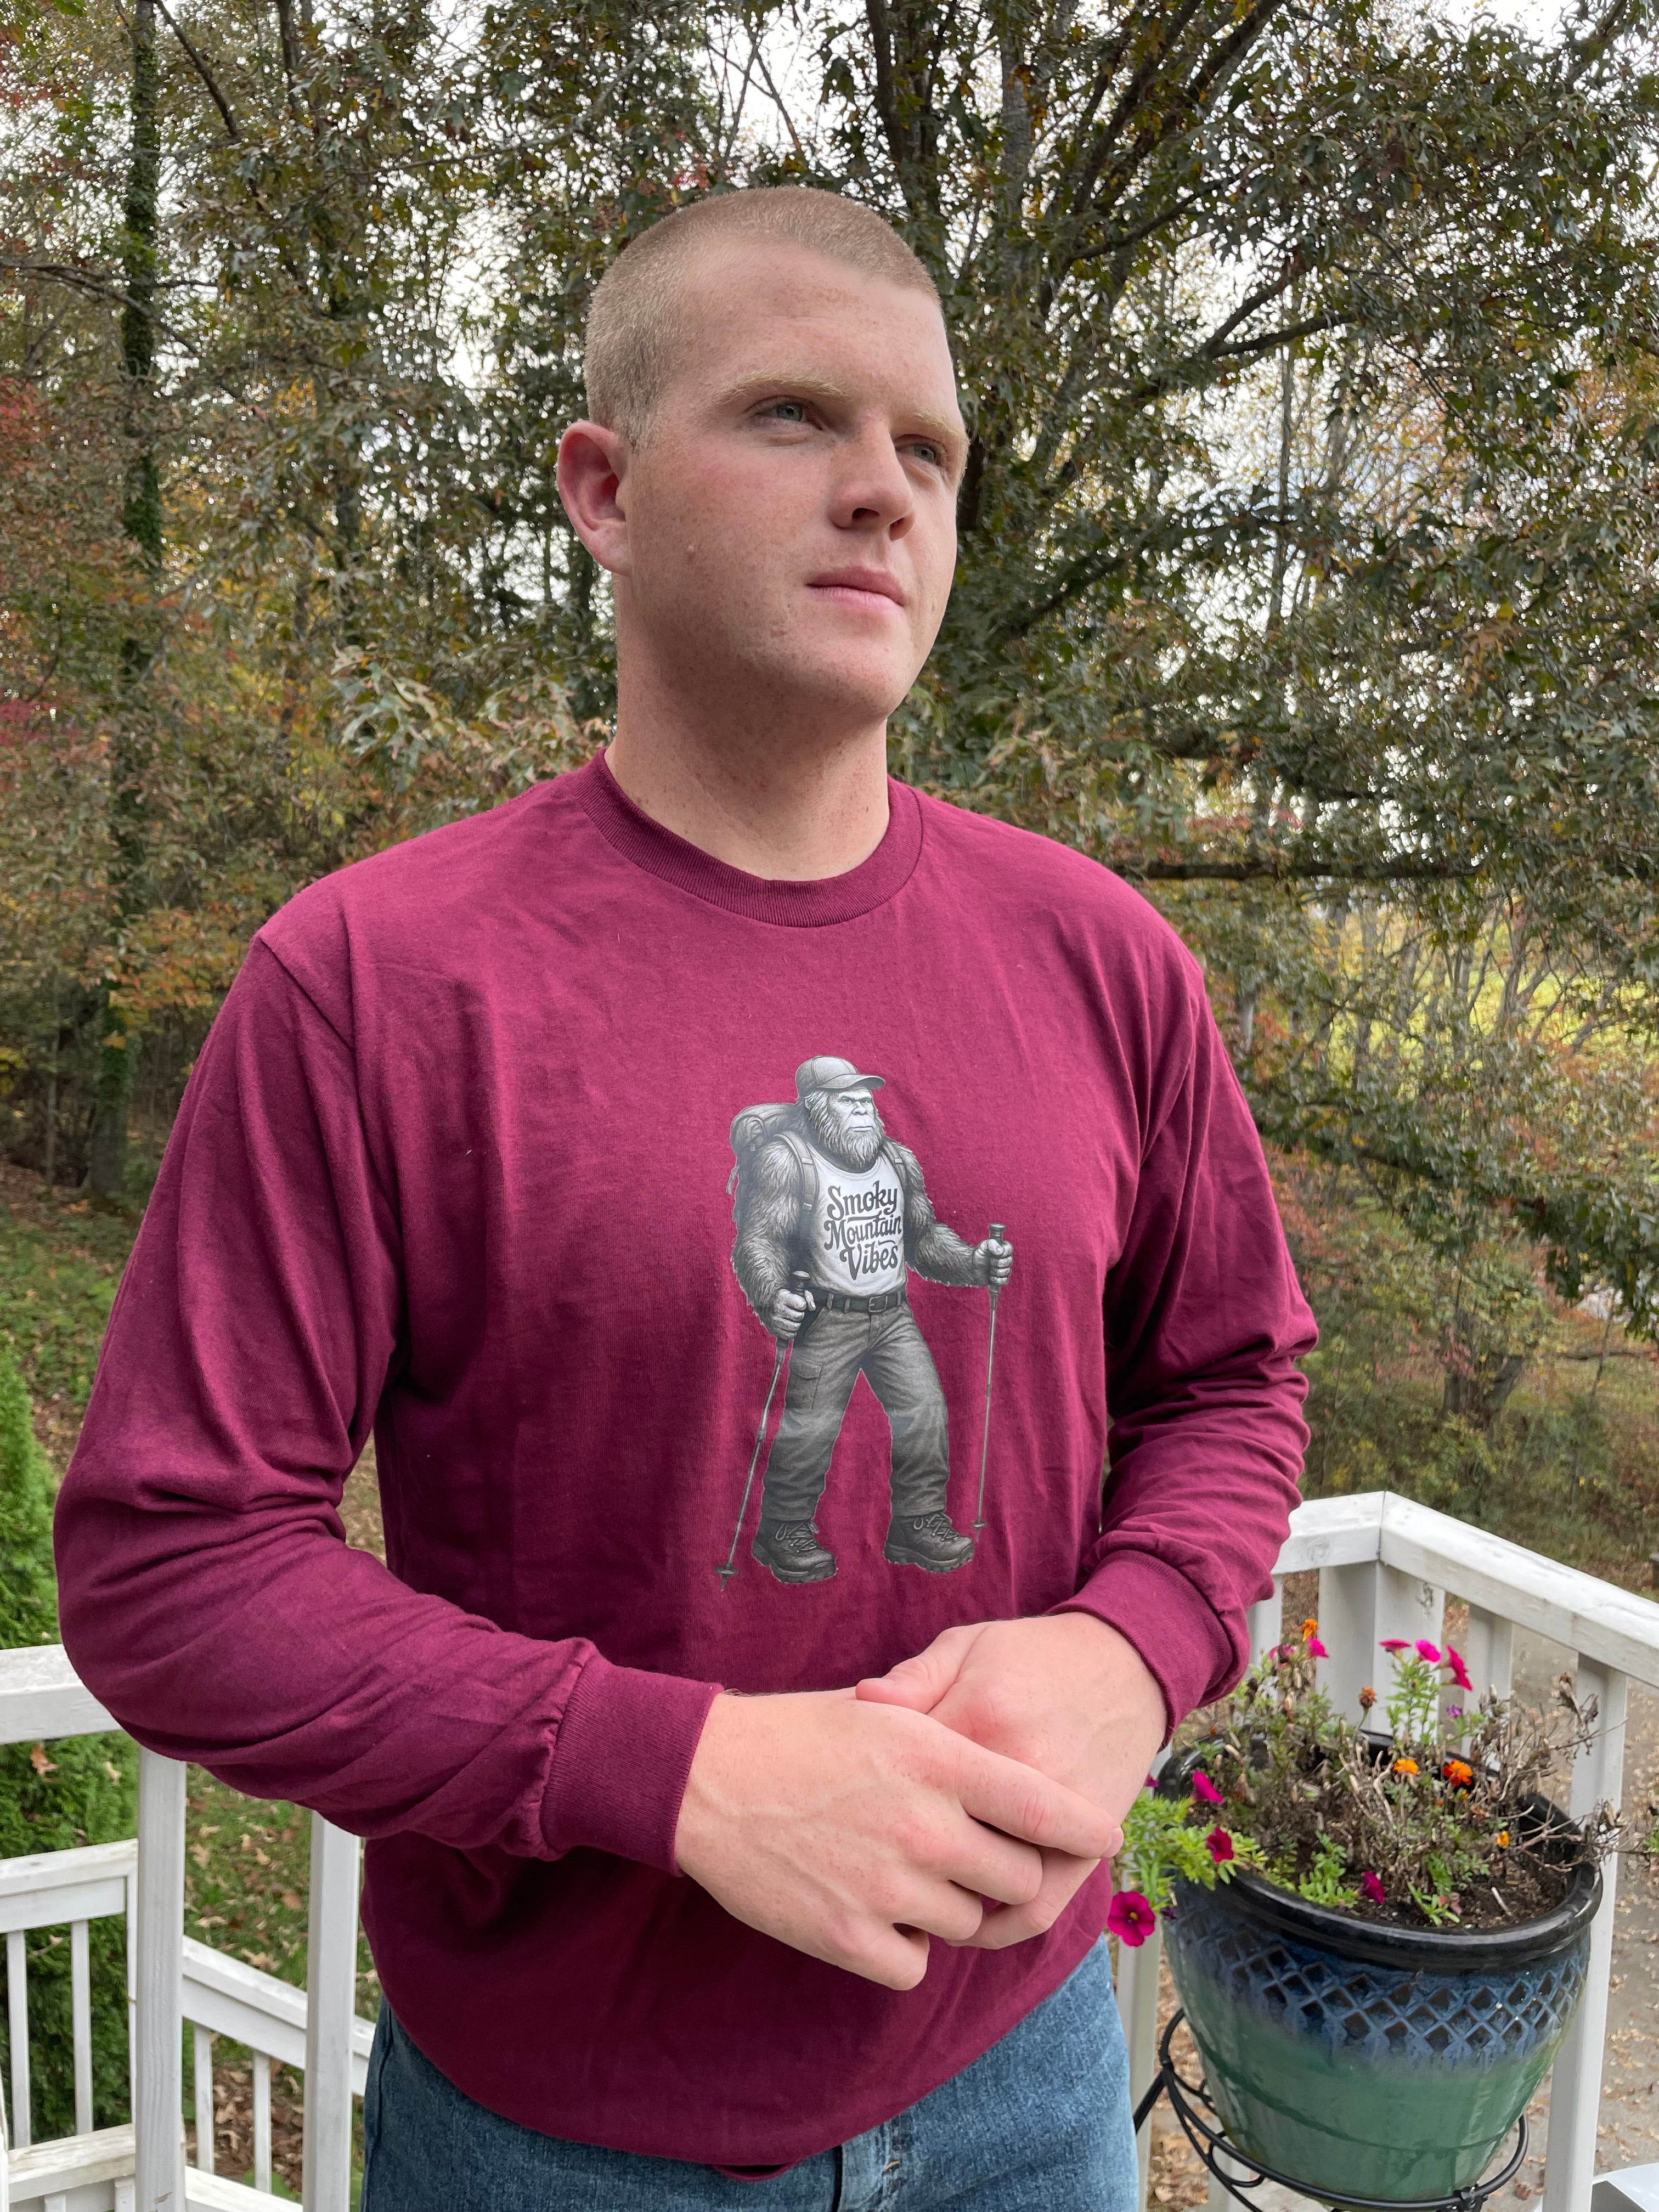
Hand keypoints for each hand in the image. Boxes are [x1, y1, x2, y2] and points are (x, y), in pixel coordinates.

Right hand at [673, 1688, 1123, 1990]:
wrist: (705, 1780)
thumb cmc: (795, 1735)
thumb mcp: (882, 1713)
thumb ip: (948, 1741)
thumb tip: (1009, 1769)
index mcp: (936, 1758)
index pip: (1044, 1806)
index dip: (1084, 1826)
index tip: (1104, 1834)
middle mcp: (923, 1824)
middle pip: (1016, 1877)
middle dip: (1004, 1872)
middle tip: (973, 1858)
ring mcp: (887, 1886)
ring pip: (968, 1924)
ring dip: (948, 1907)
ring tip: (903, 1873)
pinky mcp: (848, 1938)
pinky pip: (915, 1966)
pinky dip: (903, 1948)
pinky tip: (875, 1910)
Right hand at [767, 1286, 812, 1339]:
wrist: (765, 1301)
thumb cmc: (785, 1296)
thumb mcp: (795, 1290)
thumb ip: (807, 1296)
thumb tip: (812, 1308)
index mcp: (782, 1297)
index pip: (801, 1304)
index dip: (803, 1304)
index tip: (798, 1303)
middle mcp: (776, 1309)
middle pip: (799, 1316)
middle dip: (800, 1314)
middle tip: (795, 1311)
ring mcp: (773, 1320)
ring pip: (795, 1327)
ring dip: (797, 1323)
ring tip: (792, 1318)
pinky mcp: (773, 1330)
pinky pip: (789, 1336)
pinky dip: (792, 1332)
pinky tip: (789, 1325)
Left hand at [855, 1614, 1163, 1949]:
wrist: (1124, 1664)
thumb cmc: (1031, 1654)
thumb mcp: (967, 1646)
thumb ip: (913, 1678)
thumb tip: (860, 1702)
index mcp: (978, 1718)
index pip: (901, 1777)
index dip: (866, 1796)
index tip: (846, 1806)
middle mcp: (1017, 1774)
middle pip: (936, 1841)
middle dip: (896, 1860)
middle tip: (865, 1866)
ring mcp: (1055, 1819)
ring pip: (985, 1888)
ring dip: (943, 1904)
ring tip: (910, 1903)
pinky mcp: (1084, 1848)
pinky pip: (1038, 1910)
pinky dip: (998, 1930)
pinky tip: (965, 1924)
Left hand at [974, 1236, 1012, 1287]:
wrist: (972, 1268)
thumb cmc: (979, 1255)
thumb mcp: (983, 1246)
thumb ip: (992, 1244)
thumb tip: (1001, 1251)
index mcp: (1003, 1249)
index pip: (1009, 1249)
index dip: (1003, 1252)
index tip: (996, 1253)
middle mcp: (1006, 1259)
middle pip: (1008, 1261)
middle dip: (997, 1262)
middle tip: (989, 1262)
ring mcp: (1004, 1269)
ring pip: (1006, 1272)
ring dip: (995, 1271)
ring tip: (989, 1269)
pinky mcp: (1001, 1279)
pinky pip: (1004, 1281)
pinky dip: (996, 1279)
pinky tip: (990, 1277)